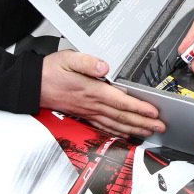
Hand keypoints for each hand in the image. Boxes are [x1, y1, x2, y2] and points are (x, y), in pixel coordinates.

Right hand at [40, 50, 164, 137]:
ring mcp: (88, 112)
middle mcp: (92, 104)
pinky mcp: (84, 116)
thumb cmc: (51, 71)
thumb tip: (104, 67)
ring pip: (116, 124)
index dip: (139, 107)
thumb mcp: (68, 58)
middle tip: (159, 126)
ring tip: (149, 132)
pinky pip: (104, 127)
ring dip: (134, 129)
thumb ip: (88, 62)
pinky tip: (126, 134)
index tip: (153, 112)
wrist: (34, 85)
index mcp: (92, 90)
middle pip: (122, 116)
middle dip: (143, 122)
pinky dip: (117, 132)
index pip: (121, 101)